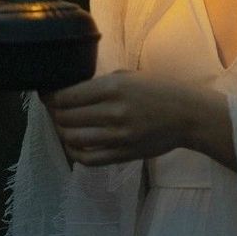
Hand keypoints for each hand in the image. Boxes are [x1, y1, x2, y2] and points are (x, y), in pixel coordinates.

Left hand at [43, 70, 236, 169]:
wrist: (188, 116)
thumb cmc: (160, 90)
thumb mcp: (130, 77)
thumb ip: (100, 84)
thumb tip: (71, 91)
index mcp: (113, 88)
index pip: (66, 96)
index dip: (50, 97)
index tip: (47, 95)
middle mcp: (113, 113)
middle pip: (65, 117)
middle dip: (56, 113)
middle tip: (57, 110)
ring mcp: (117, 137)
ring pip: (72, 138)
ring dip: (63, 132)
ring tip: (66, 126)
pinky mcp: (122, 154)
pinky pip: (87, 158)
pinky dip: (74, 152)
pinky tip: (75, 144)